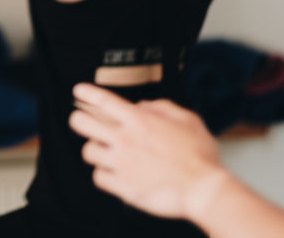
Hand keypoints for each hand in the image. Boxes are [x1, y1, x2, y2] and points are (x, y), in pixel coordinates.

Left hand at [69, 83, 227, 220]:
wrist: (204, 191)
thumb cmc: (200, 157)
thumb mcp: (188, 120)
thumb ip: (162, 108)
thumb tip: (143, 105)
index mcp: (140, 121)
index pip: (103, 100)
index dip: (86, 93)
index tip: (78, 91)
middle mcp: (125, 139)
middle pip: (81, 123)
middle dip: (79, 120)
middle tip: (84, 122)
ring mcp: (121, 163)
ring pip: (88, 151)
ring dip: (96, 150)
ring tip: (107, 152)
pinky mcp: (121, 186)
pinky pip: (98, 176)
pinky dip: (104, 174)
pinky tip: (114, 173)